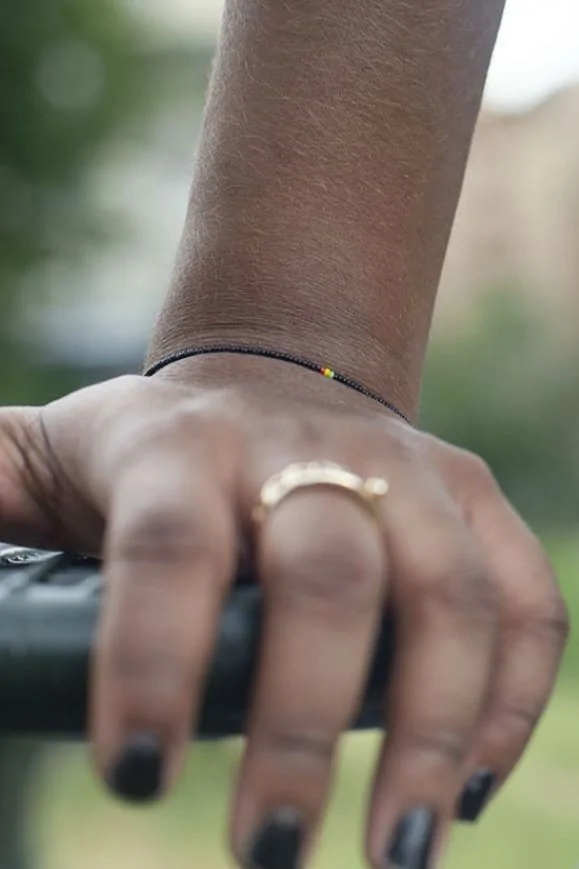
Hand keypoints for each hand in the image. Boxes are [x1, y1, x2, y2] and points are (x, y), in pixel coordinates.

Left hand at [0, 358, 567, 868]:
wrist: (272, 383)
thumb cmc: (151, 451)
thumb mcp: (42, 461)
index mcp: (181, 448)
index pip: (168, 550)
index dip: (154, 663)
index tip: (141, 782)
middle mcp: (307, 449)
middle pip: (326, 577)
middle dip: (302, 725)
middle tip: (265, 854)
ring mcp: (407, 468)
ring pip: (451, 593)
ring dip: (437, 729)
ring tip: (399, 854)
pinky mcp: (471, 495)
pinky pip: (526, 596)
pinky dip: (516, 695)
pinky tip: (467, 780)